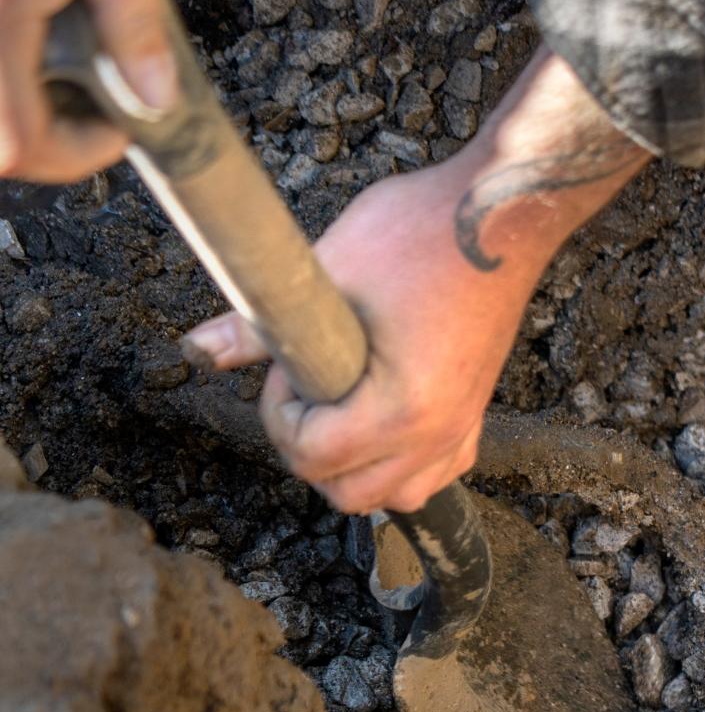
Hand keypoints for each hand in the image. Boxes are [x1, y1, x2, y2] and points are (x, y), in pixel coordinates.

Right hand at [0, 0, 175, 182]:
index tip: (119, 130)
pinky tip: (54, 49)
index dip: (71, 156)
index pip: (17, 141)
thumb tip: (157, 102)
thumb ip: (134, 23)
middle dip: (50, 141)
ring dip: (31, 111)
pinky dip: (18, 77)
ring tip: (83, 79)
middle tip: (103, 110)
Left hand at [183, 49, 649, 515]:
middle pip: (349, 495)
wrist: (501, 214)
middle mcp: (437, 434)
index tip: (285, 370)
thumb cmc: (421, 231)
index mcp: (402, 408)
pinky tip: (381, 421)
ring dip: (354, 470)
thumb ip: (259, 324)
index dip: (280, 415)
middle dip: (309, 452)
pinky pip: (436, 475)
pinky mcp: (475, 415)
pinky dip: (401, 466)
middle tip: (303, 393)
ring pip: (396, 497)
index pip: (314, 457)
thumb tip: (197, 348)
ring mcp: (462, 428)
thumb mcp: (327, 269)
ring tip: (337, 413)